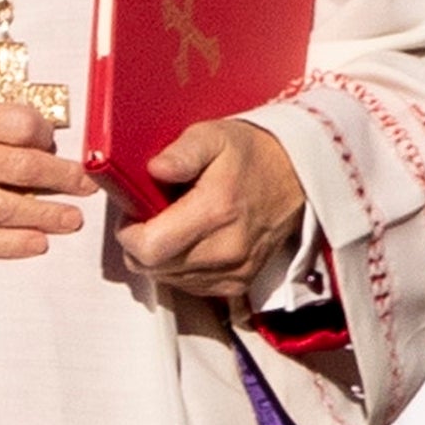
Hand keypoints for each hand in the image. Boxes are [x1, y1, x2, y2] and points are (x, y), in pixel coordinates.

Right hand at [0, 47, 94, 257]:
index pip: (16, 123)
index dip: (42, 130)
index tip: (49, 136)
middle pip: (24, 168)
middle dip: (63, 176)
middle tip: (85, 182)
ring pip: (9, 209)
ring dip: (49, 214)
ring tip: (74, 219)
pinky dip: (10, 246)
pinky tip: (35, 245)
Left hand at [113, 120, 305, 299]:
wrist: (297, 177)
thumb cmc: (251, 155)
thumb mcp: (213, 136)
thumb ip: (181, 153)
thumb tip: (155, 169)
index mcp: (216, 211)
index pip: (150, 248)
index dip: (128, 234)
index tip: (131, 215)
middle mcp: (227, 249)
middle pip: (155, 268)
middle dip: (138, 245)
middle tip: (147, 218)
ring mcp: (235, 271)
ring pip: (170, 280)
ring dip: (159, 259)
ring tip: (170, 227)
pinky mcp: (239, 283)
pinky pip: (192, 288)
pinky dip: (180, 269)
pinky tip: (187, 243)